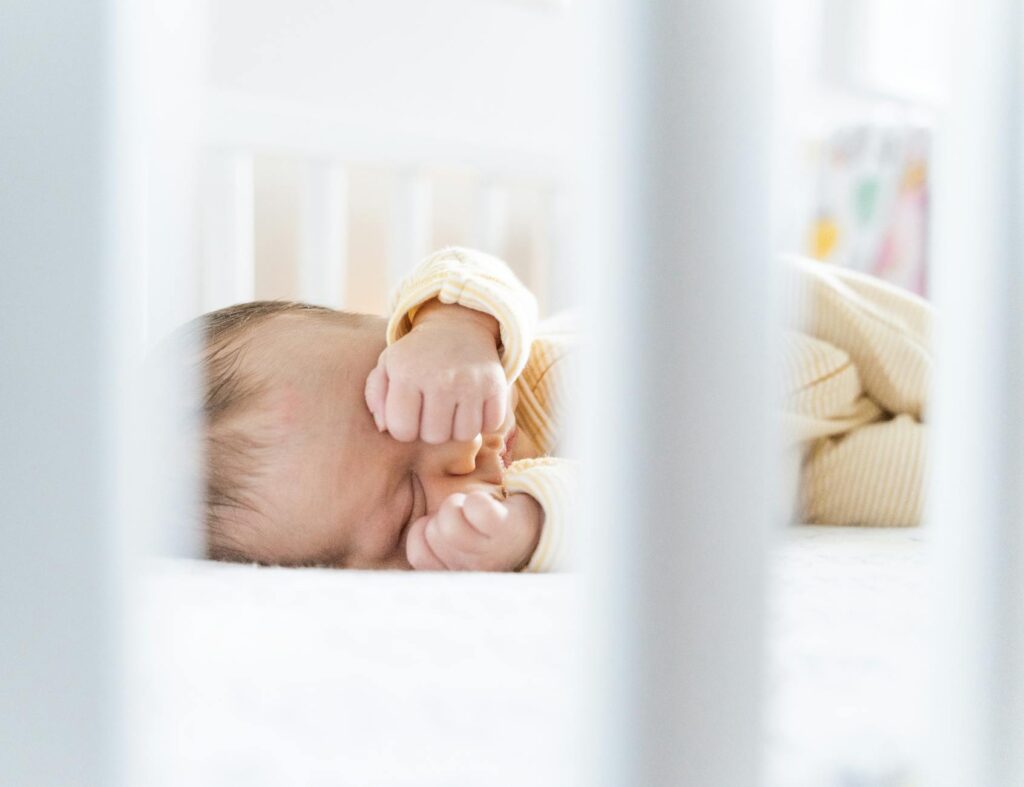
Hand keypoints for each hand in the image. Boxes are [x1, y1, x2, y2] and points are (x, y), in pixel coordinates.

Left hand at [364, 301, 507, 442]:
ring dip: (458, 428)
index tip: (410, 414)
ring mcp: (471, 382)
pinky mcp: (496, 384)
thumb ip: (376, 396)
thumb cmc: (418, 355)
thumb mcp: (388, 365)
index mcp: (407, 374)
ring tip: (453, 410)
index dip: (405, 428)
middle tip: (433, 410)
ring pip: (464, 435)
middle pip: (434, 437)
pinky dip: (484, 421)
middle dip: (431, 429)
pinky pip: (491, 424)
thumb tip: (383, 427)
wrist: (459, 327)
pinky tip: (474, 406)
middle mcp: (440, 378)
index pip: (402, 431)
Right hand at [405, 491, 542, 571]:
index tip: (445, 531)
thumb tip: (401, 526)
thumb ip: (424, 547)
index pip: (418, 552)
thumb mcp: (450, 548)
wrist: (531, 526)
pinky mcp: (507, 529)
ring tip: (475, 513)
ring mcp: (490, 552)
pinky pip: (475, 507)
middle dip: (444, 516)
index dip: (426, 532)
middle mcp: (470, 571)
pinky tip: (489, 509)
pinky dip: (477, 500)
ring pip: (449, 518)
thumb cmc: (481, 533)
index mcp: (453, 575)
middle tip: (466, 521)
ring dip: (459, 504)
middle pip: (433, 531)